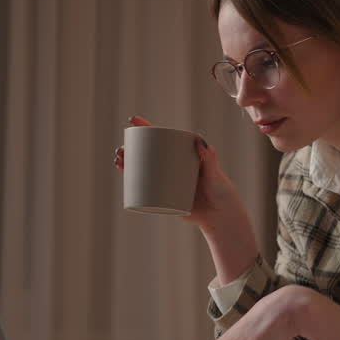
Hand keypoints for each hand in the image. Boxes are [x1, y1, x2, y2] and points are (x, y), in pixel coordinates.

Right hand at [115, 115, 240, 229]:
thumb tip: (201, 143)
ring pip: (143, 170)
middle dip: (130, 148)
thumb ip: (210, 161)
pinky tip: (122, 178)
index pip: (163, 138)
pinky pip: (146, 188)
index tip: (132, 120)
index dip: (146, 128)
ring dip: (127, 163)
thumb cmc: (221, 193)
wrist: (220, 218)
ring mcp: (168, 182)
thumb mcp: (215, 175)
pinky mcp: (165, 197)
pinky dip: (132, 183)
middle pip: (148, 153)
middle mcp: (174, 166)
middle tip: (121, 150)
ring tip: (118, 161)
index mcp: (184, 155)